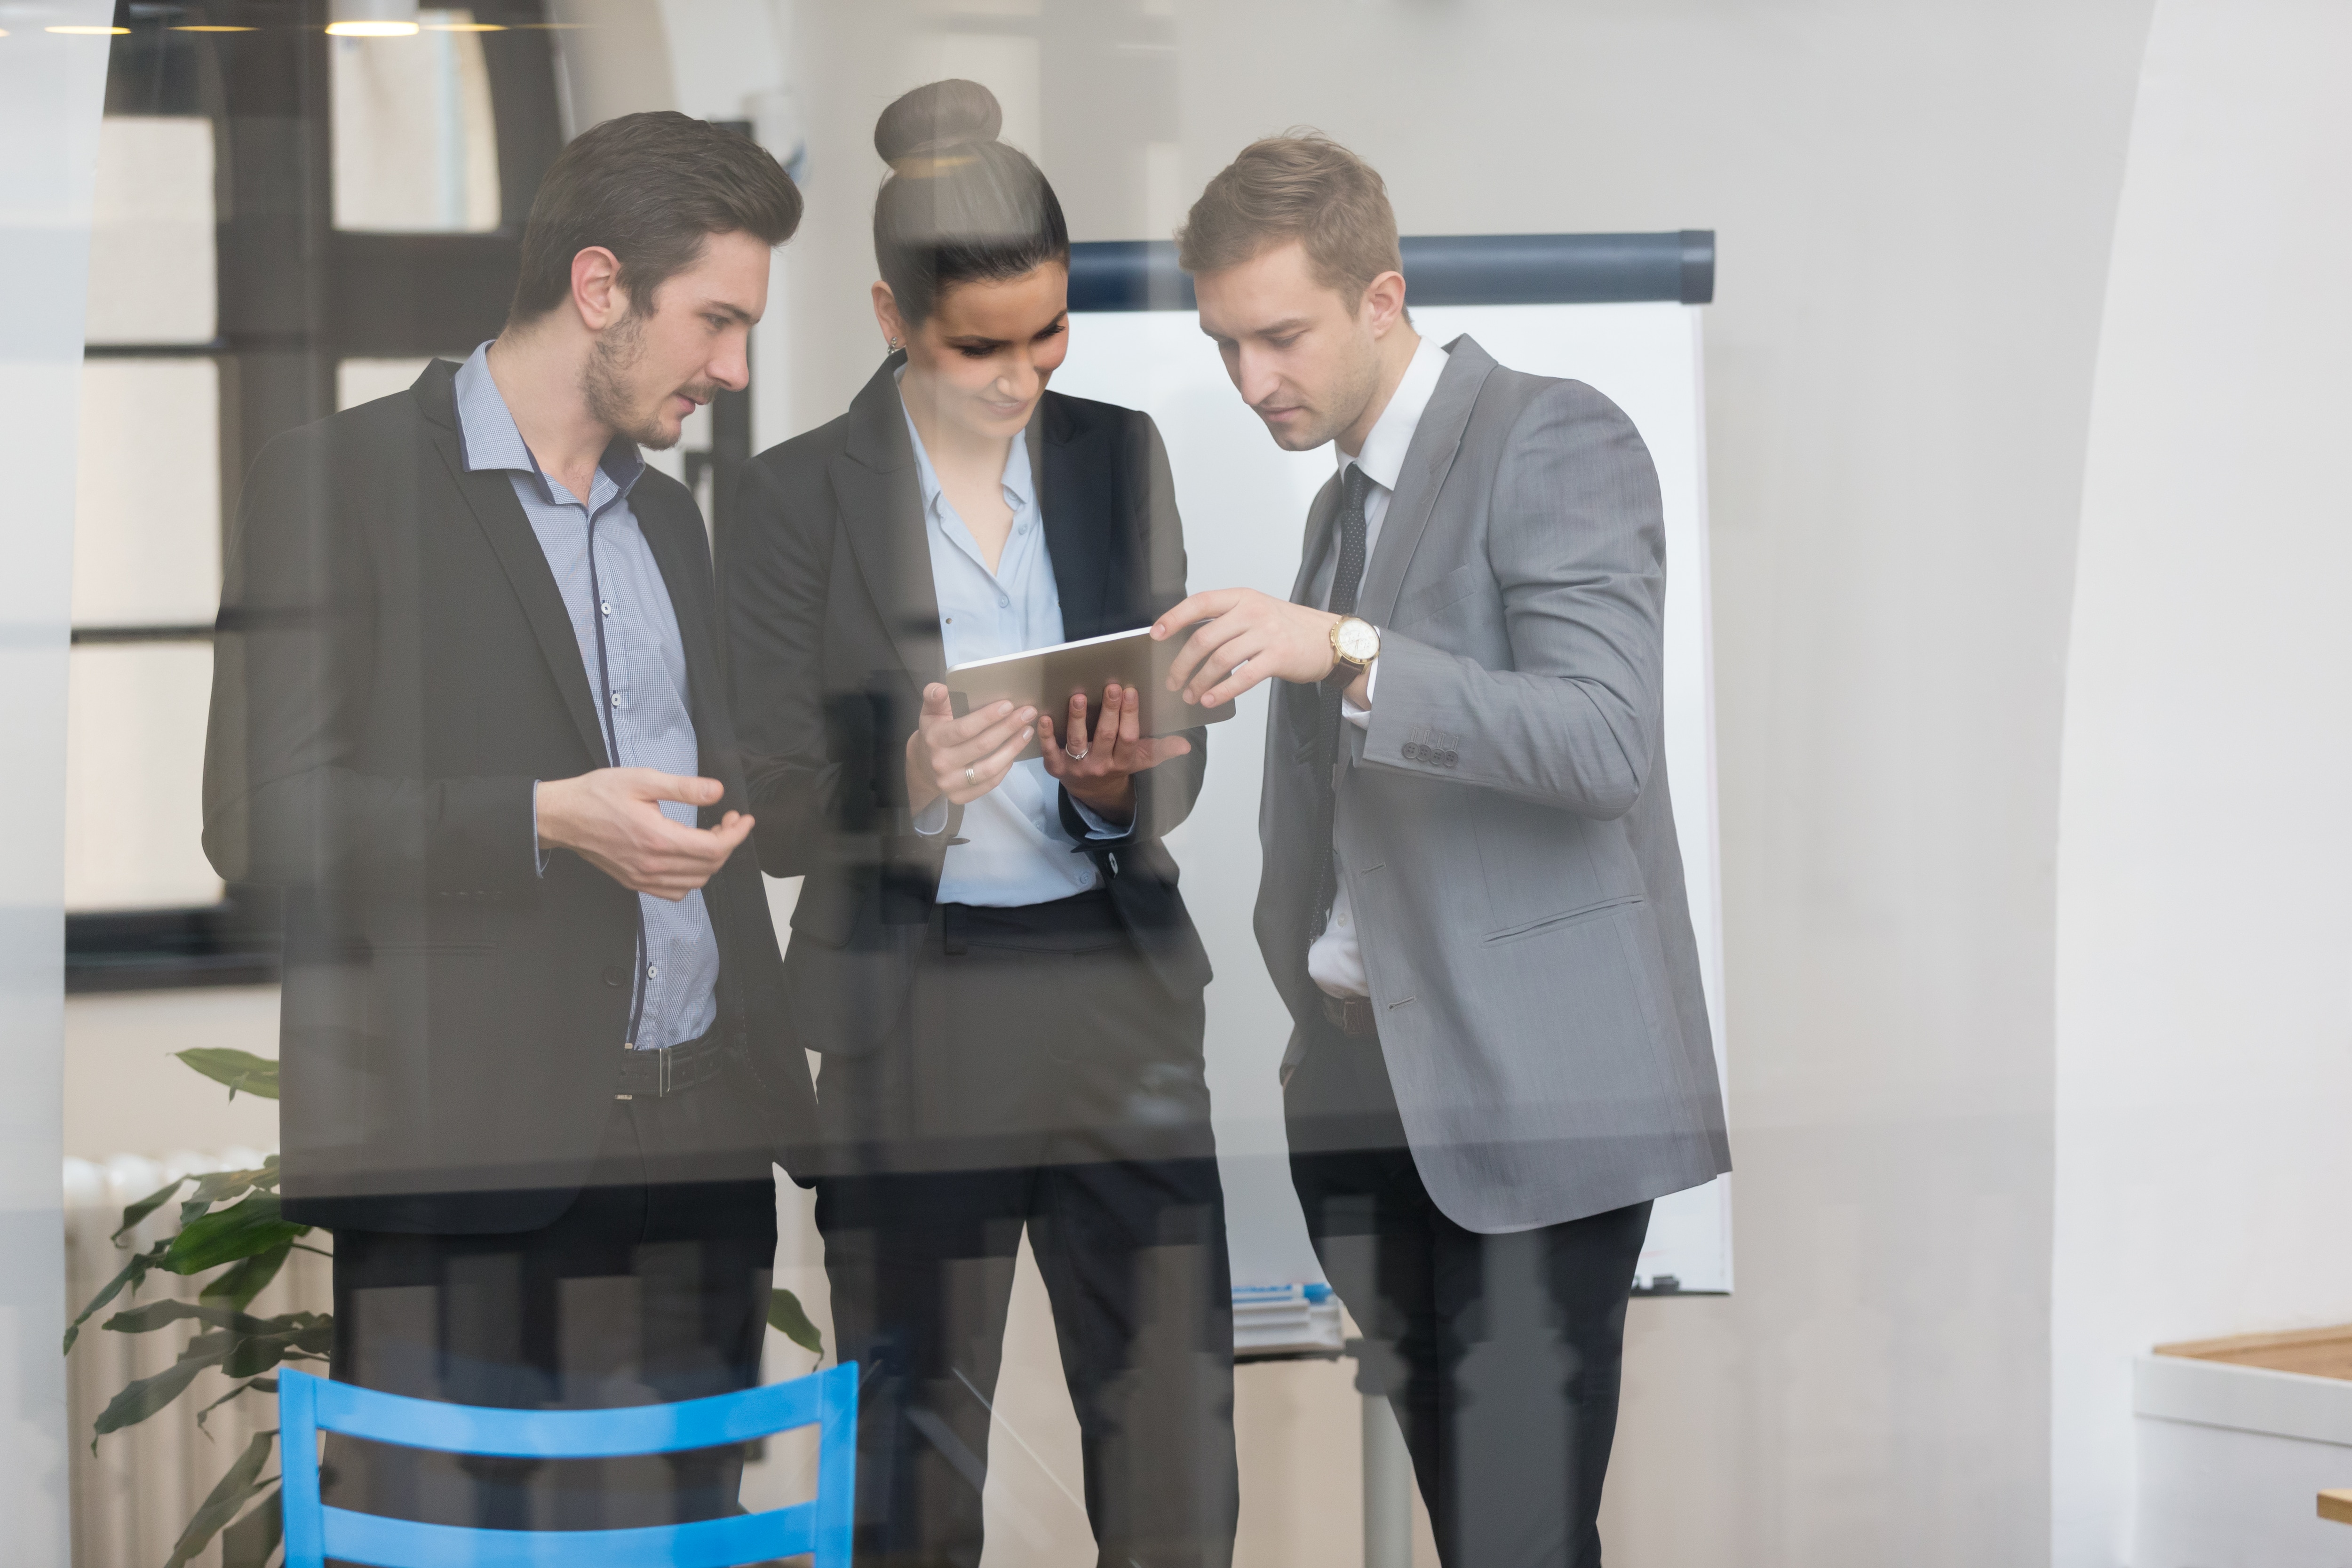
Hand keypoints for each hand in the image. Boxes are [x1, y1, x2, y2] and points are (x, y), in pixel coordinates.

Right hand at [535, 768, 752, 900]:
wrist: (562, 816)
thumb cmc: (597, 794)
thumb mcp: (642, 779)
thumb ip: (684, 787)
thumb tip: (717, 792)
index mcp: (658, 839)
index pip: (713, 848)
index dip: (736, 835)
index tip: (744, 819)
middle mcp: (652, 865)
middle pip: (709, 867)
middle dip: (727, 844)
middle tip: (727, 821)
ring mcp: (642, 878)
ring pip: (694, 882)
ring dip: (711, 861)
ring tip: (711, 835)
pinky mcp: (634, 882)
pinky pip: (674, 891)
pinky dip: (691, 878)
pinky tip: (689, 857)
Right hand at [907, 684, 1036, 814]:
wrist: (923, 765)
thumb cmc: (934, 732)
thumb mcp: (930, 712)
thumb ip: (934, 697)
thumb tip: (942, 689)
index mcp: (935, 739)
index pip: (965, 729)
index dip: (988, 717)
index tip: (1009, 705)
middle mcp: (941, 763)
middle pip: (982, 746)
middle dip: (1009, 728)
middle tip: (1028, 713)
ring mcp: (950, 783)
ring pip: (989, 768)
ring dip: (1013, 749)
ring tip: (1028, 731)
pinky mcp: (960, 797)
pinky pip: (990, 783)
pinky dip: (1005, 767)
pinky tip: (1015, 751)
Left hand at [1038, 682, 1193, 825]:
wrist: (1092, 791)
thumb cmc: (1118, 765)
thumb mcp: (1142, 760)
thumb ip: (1161, 750)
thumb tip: (1185, 745)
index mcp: (1122, 762)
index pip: (1128, 737)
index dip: (1130, 715)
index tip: (1130, 692)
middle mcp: (1100, 765)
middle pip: (1105, 736)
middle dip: (1109, 711)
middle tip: (1111, 687)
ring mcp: (1076, 767)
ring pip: (1078, 741)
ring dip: (1077, 719)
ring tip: (1079, 697)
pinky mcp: (1055, 767)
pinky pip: (1049, 750)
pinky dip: (1045, 735)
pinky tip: (1044, 717)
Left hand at [1153, 588, 1359, 707]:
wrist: (1329, 639)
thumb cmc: (1288, 628)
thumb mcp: (1256, 611)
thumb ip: (1226, 620)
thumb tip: (1188, 641)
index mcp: (1242, 597)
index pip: (1200, 603)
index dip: (1174, 618)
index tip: (1155, 634)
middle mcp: (1252, 612)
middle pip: (1204, 638)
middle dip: (1182, 664)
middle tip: (1172, 681)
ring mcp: (1266, 634)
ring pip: (1220, 660)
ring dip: (1200, 682)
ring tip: (1191, 695)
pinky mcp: (1278, 657)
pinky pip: (1243, 677)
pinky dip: (1222, 691)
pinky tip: (1211, 700)